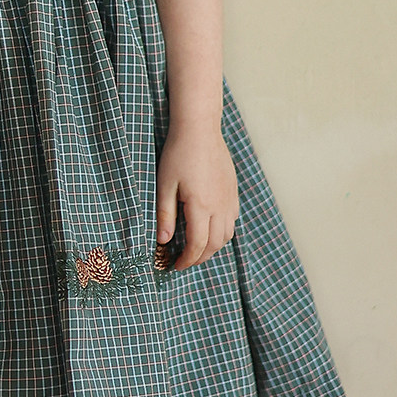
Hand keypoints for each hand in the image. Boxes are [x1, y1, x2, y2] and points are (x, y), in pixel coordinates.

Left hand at [155, 126, 238, 270]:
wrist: (200, 130)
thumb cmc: (178, 154)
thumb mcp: (165, 184)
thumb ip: (165, 215)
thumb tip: (162, 241)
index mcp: (201, 206)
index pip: (197, 245)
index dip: (187, 260)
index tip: (175, 266)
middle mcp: (220, 206)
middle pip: (215, 245)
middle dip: (199, 257)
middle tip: (184, 261)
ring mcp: (230, 199)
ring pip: (227, 235)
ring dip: (213, 247)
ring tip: (196, 247)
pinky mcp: (233, 191)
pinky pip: (232, 220)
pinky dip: (222, 232)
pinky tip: (209, 227)